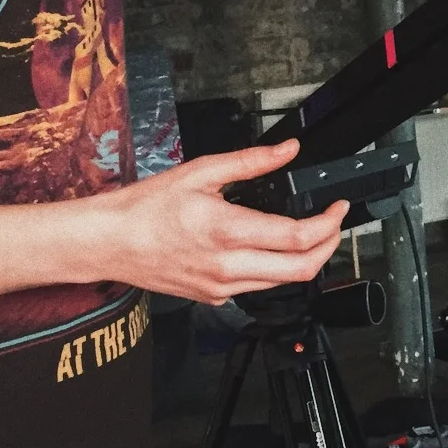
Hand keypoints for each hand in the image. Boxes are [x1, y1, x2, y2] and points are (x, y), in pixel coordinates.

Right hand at [101, 139, 348, 301]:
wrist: (109, 242)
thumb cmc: (146, 208)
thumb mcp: (201, 171)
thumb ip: (252, 161)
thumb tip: (287, 150)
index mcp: (228, 231)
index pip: (298, 238)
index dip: (329, 224)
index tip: (338, 208)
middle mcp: (228, 266)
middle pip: (301, 271)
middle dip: (328, 248)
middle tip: (333, 226)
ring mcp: (221, 287)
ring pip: (282, 283)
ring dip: (305, 260)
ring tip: (310, 235)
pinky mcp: (213, 297)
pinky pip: (256, 287)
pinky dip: (274, 269)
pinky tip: (268, 249)